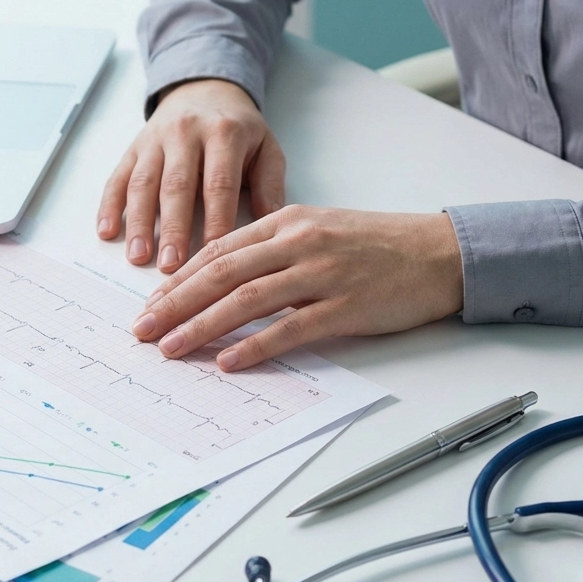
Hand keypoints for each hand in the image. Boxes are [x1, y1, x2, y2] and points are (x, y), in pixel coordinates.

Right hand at [96, 79, 285, 272]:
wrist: (205, 89)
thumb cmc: (239, 130)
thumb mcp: (266, 148)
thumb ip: (270, 185)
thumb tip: (269, 224)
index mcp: (224, 133)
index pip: (219, 184)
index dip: (216, 221)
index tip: (213, 256)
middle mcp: (186, 133)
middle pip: (176, 186)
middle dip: (172, 228)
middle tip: (170, 266)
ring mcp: (155, 140)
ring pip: (143, 183)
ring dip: (138, 223)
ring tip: (137, 256)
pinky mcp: (133, 148)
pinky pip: (118, 178)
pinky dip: (109, 206)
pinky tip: (106, 232)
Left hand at [131, 205, 463, 369]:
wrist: (439, 252)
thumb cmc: (375, 245)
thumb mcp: (317, 231)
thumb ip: (270, 250)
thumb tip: (221, 282)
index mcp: (286, 221)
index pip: (218, 251)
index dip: (179, 280)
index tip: (151, 305)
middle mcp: (299, 241)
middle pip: (221, 274)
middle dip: (175, 303)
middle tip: (143, 330)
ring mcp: (322, 273)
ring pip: (247, 299)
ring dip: (202, 325)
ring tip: (171, 348)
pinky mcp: (346, 306)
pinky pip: (291, 328)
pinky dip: (255, 345)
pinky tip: (228, 361)